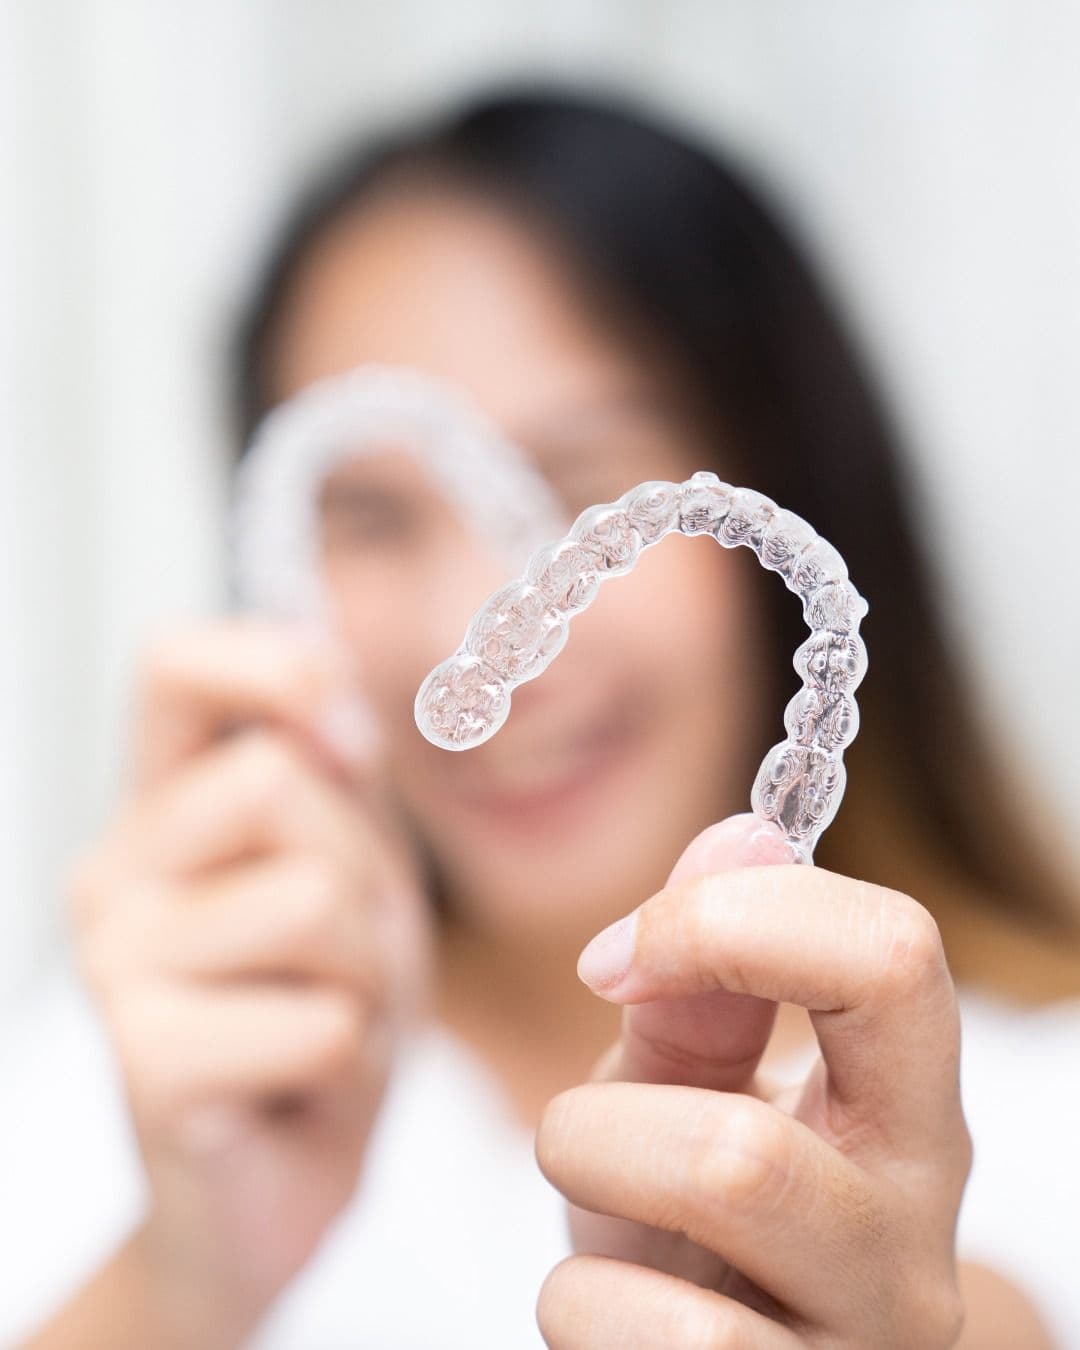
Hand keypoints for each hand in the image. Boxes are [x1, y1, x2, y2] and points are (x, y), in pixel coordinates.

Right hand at [68, 620, 430, 1343]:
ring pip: (316, 898)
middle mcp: (115, 870)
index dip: (273, 666)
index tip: (346, 746)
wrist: (278, 1177)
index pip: (177, 664)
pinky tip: (298, 1084)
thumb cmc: (317, 1010)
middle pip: (280, 782)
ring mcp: (115, 966)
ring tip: (324, 1017)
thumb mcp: (351, 869)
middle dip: (362, 874)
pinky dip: (348, 1059)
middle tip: (343, 955)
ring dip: (367, 974)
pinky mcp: (143, 1065)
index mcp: (164, 809)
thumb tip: (328, 685)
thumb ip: (338, 773)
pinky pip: (320, 1018)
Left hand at [536, 813, 971, 1347]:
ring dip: (590, 1186)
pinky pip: (655, 1345)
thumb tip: (744, 829)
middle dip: (613, 1113)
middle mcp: (911, 1232)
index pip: (891, 956)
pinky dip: (580, 1308)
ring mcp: (864, 1341)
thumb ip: (701, 980)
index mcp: (904, 1105)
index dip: (728, 921)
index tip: (612, 956)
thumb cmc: (699, 1214)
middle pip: (756, 1139)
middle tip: (577, 1126)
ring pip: (709, 1221)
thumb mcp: (684, 1089)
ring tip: (592, 1204)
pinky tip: (603, 1309)